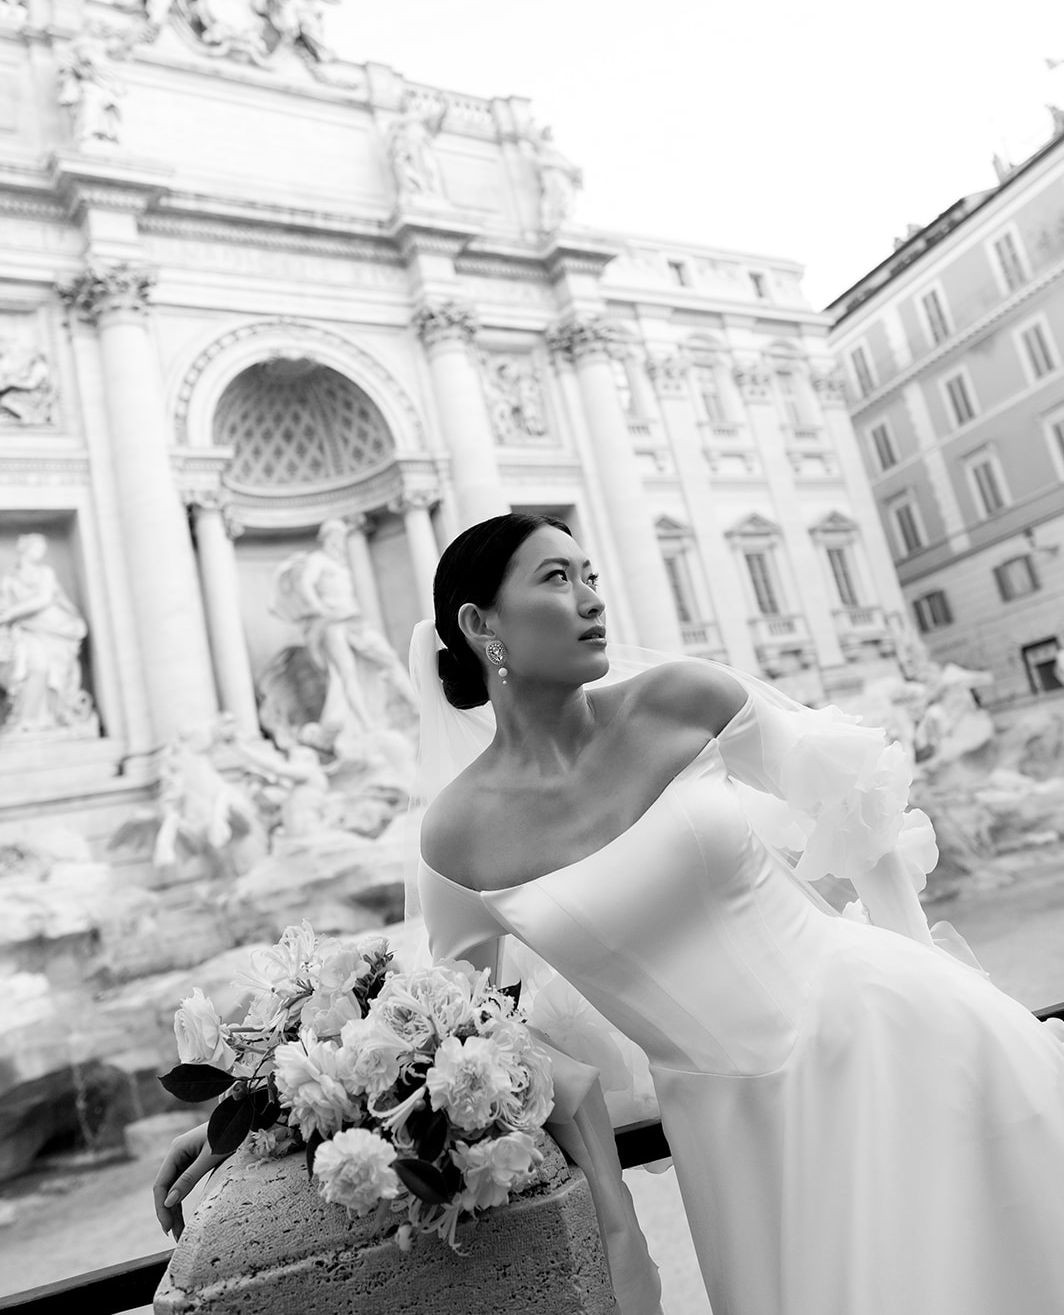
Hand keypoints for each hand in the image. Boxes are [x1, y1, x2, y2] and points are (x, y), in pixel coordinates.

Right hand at [152, 1122, 227, 1240]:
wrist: (244, 1119)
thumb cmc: (230, 1133)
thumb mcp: (211, 1157)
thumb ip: (190, 1178)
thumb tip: (169, 1202)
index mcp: (176, 1149)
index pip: (161, 1184)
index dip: (161, 1207)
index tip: (167, 1228)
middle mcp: (176, 1154)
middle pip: (166, 1189)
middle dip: (168, 1213)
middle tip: (174, 1236)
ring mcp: (184, 1158)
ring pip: (173, 1189)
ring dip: (174, 1211)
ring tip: (178, 1234)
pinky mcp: (193, 1163)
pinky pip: (183, 1185)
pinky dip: (182, 1201)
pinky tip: (182, 1217)